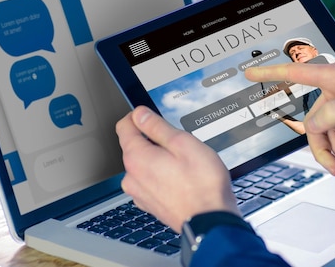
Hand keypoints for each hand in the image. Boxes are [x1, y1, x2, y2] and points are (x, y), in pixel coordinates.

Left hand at [116, 106, 239, 231]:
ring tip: (184, 164)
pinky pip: (150, 181)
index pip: (124, 126)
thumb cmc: (202, 184)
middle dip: (153, 140)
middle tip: (179, 144)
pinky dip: (162, 176)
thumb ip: (157, 126)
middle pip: (134, 146)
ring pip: (144, 164)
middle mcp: (132, 177)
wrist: (210, 219)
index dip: (139, 116)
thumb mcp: (182, 143)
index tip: (153, 116)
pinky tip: (182, 179)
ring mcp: (139, 193)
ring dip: (159, 159)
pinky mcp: (150, 203)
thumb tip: (140, 114)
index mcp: (137, 158)